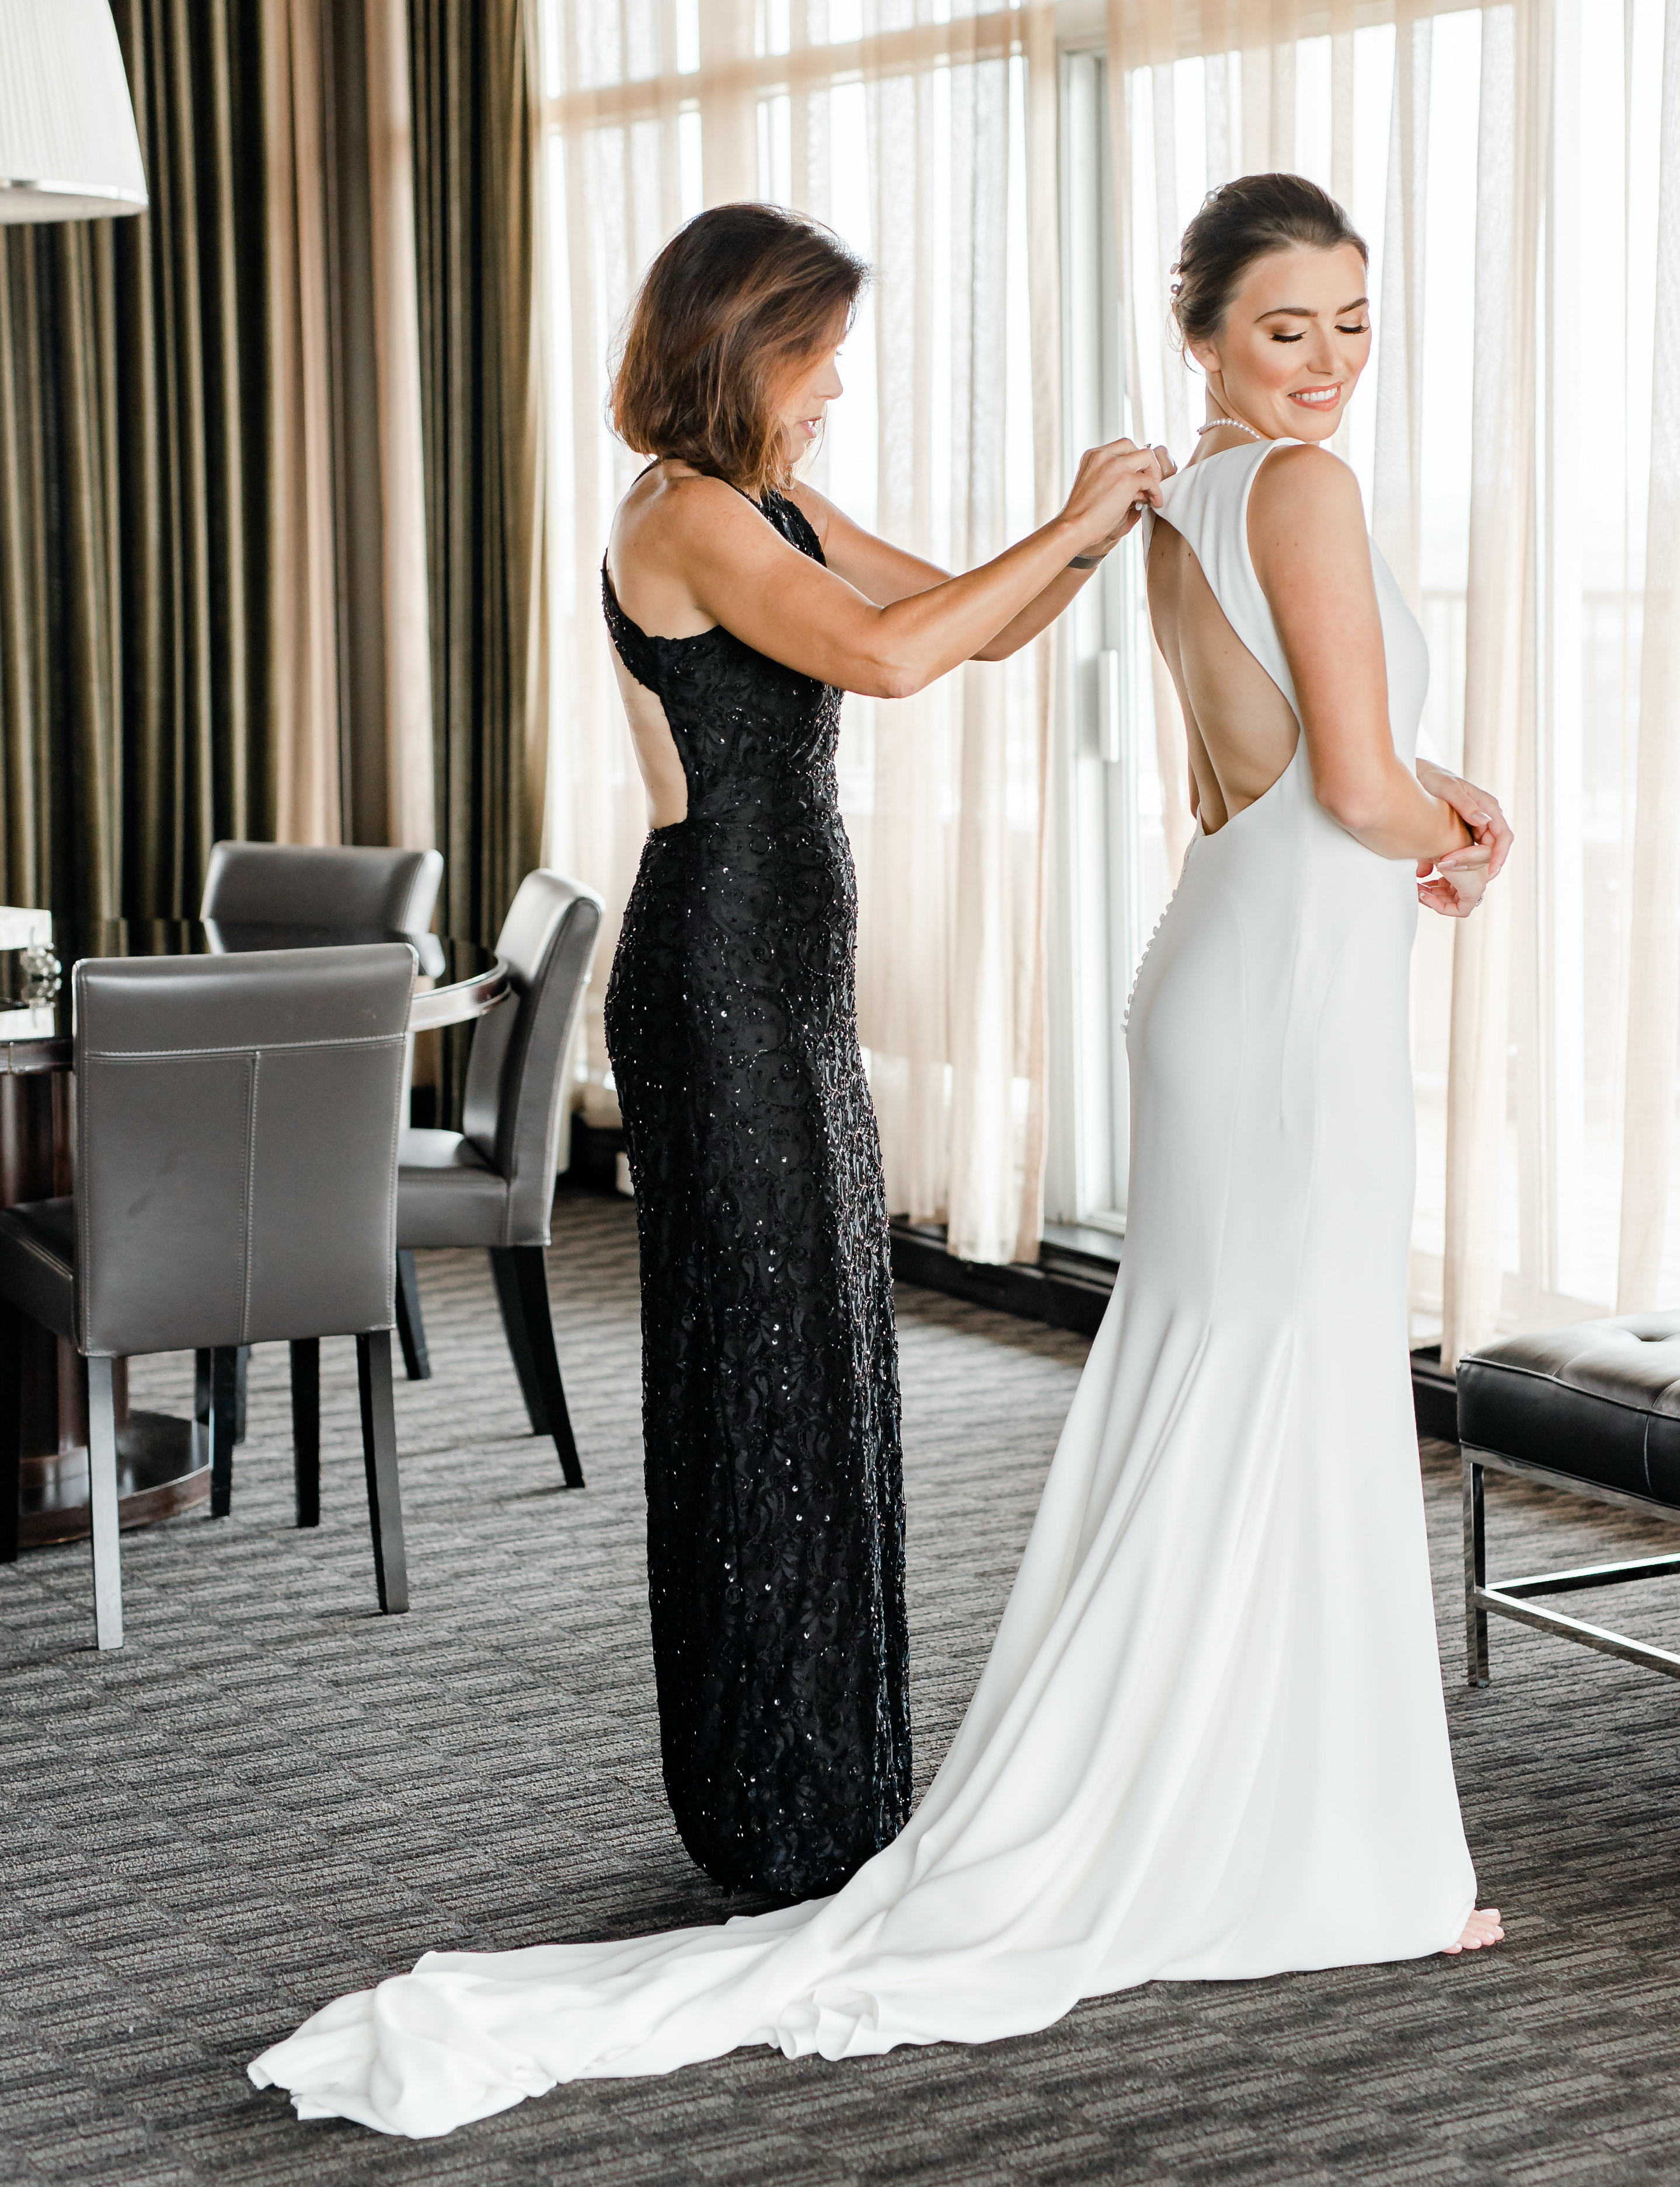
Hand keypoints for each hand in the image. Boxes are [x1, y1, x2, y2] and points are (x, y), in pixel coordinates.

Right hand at [1062, 440, 1172, 560]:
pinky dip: (1156, 492)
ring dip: (1154, 474)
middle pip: (1135, 447)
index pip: (1122, 447)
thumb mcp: (1095, 486)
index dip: (1134, 462)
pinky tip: (1154, 503)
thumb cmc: (1083, 515)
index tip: (1137, 478)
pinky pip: (1150, 481)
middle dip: (1146, 465)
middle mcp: (1103, 456)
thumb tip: (1142, 483)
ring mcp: (1115, 466)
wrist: (1075, 527)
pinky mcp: (1126, 480)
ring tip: (1152, 493)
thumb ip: (1114, 477)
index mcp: (1093, 456)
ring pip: (1148, 457)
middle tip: (1149, 484)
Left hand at [1416, 760, 1512, 881]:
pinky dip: (1457, 862)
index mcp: (1488, 806)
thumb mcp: (1447, 787)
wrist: (1418, 776)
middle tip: (1445, 866)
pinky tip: (1440, 868)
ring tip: (1439, 867)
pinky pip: (1467, 852)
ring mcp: (1476, 826)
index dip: (1499, 855)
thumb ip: (1465, 804)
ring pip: (1479, 854)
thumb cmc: (1432, 778)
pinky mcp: (1464, 833)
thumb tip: (1484, 820)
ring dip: (1463, 865)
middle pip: (1491, 849)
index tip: (1490, 871)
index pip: (1503, 836)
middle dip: (1472, 862)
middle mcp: (1486, 817)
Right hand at [1416, 834, 1491, 917]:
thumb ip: (1426, 867)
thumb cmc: (1438, 840)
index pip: (1453, 884)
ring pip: (1456, 903)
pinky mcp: (1474, 891)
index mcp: (1468, 864)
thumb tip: (1420, 876)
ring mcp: (1477, 882)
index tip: (1422, 883)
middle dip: (1433, 895)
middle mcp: (1476, 873)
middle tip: (1419, 889)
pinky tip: (1427, 897)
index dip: (1435, 887)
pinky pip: (1460, 910)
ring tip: (1420, 893)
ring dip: (1435, 901)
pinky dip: (1441, 908)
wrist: (1442, 838)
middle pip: (1454, 895)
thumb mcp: (1431, 856)